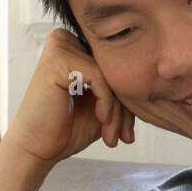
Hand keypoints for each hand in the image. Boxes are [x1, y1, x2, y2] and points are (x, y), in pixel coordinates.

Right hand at [2, 28, 135, 168]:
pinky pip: (100, 77)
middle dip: (124, 107)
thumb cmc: (66, 130)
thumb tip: (155, 83)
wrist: (36, 150)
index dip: (127, 100)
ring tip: (112, 136)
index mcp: (75, 47)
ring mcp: (60, 46)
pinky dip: (107, 103)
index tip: (128, 132)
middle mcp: (66, 40)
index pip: (114, 67)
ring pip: (110, 74)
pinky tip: (101, 122)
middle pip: (113, 69)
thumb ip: (122, 91)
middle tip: (124, 137)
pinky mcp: (58, 58)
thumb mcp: (103, 108)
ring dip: (117, 110)